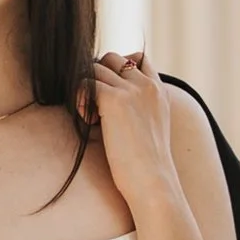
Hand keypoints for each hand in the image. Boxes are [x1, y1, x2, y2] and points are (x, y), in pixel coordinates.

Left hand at [86, 49, 181, 206]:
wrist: (153, 182)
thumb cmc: (148, 168)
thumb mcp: (150, 132)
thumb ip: (138, 112)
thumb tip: (108, 107)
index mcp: (159, 92)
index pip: (139, 59)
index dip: (118, 69)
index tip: (108, 96)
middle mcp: (148, 85)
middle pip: (113, 58)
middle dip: (97, 76)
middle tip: (95, 107)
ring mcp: (132, 90)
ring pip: (96, 67)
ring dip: (86, 88)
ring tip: (91, 117)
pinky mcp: (115, 100)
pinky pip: (86, 82)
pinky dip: (80, 98)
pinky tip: (88, 120)